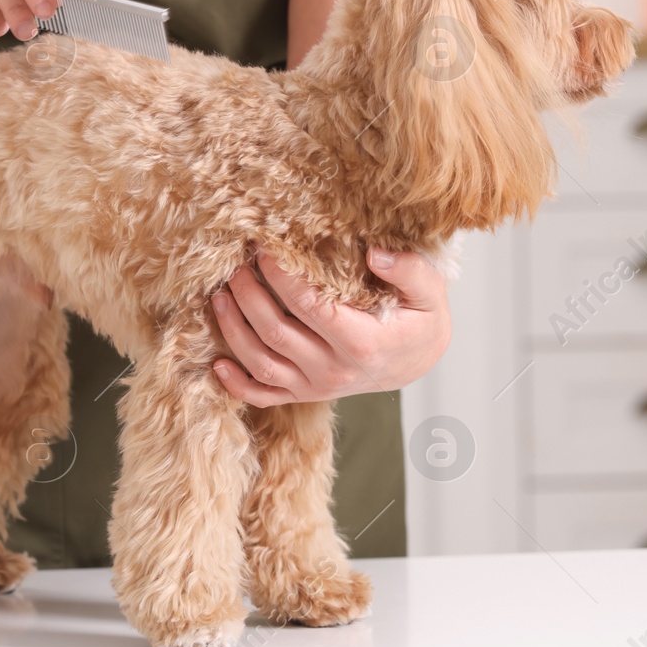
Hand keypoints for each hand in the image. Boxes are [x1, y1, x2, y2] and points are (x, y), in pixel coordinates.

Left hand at [210, 248, 450, 406]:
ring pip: (261, 363)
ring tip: (219, 297)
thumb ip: (407, 269)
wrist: (418, 361)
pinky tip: (217, 362)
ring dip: (233, 330)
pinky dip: (236, 385)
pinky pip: (264, 396)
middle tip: (235, 266)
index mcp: (362, 342)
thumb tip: (374, 253)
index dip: (281, 277)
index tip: (265, 250)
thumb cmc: (420, 320)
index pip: (309, 307)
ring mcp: (316, 386)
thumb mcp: (429, 291)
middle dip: (248, 296)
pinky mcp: (305, 395)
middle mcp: (334, 370)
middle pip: (275, 333)